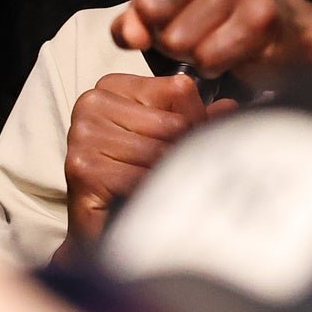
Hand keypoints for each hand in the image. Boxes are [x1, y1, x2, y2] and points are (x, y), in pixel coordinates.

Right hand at [60, 73, 235, 253]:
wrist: (98, 225)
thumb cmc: (128, 175)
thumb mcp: (163, 137)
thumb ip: (194, 119)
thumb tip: (229, 108)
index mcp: (112, 86)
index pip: (179, 90)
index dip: (192, 120)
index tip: (181, 140)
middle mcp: (92, 104)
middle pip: (172, 123)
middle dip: (179, 151)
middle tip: (169, 169)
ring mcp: (84, 134)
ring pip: (158, 151)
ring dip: (163, 173)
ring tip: (155, 182)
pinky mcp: (82, 167)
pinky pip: (139, 176)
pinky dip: (147, 190)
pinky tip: (140, 194)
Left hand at [109, 0, 311, 81]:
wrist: (279, 25)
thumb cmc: (208, 5)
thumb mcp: (164, 5)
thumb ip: (134, 20)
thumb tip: (133, 37)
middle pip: (153, 9)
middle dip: (161, 32)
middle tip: (188, 23)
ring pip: (178, 38)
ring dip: (187, 51)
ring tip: (211, 34)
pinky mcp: (263, 13)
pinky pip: (207, 57)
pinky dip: (209, 64)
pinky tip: (228, 49)